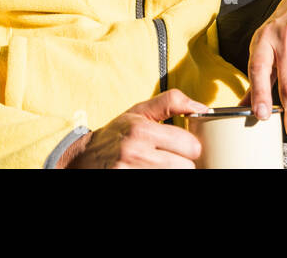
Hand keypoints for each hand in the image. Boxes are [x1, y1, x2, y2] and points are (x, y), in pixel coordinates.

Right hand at [59, 90, 208, 168]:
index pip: (190, 145)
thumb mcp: (140, 111)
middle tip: (174, 159)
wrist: (84, 158)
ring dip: (174, 172)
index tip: (184, 147)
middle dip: (184, 164)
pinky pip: (160, 184)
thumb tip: (202, 107)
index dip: (191, 147)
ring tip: (164, 166)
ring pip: (176, 176)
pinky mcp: (128, 181)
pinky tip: (154, 171)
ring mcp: (131, 172)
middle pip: (186, 167)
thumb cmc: (117, 134)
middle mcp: (136, 152)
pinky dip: (162, 177)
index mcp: (143, 130)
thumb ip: (171, 102)